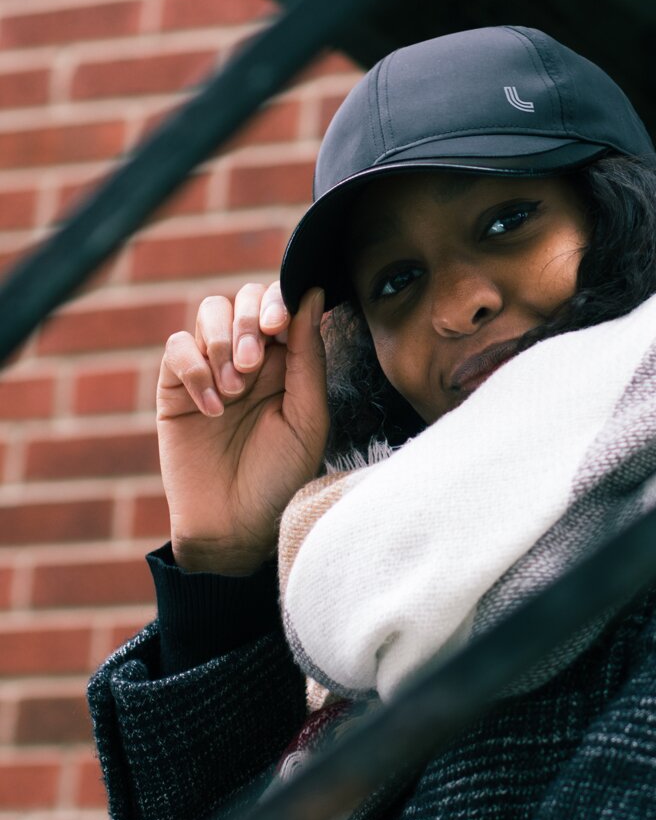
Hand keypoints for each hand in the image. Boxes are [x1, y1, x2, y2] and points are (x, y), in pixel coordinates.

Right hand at [157, 282, 328, 574]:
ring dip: (220, 342)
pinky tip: (211, 411)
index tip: (276, 327)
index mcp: (290, 360)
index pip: (281, 302)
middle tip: (253, 365)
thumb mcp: (307, 415)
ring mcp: (212, 369)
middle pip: (243, 298)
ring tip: (235, 390)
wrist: (236, 527)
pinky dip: (194, 371)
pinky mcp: (176, 388)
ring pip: (208, 312)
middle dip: (247, 320)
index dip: (276, 301)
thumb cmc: (282, 476)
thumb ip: (308, 354)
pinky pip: (177, 349)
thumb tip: (315, 291)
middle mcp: (252, 357)